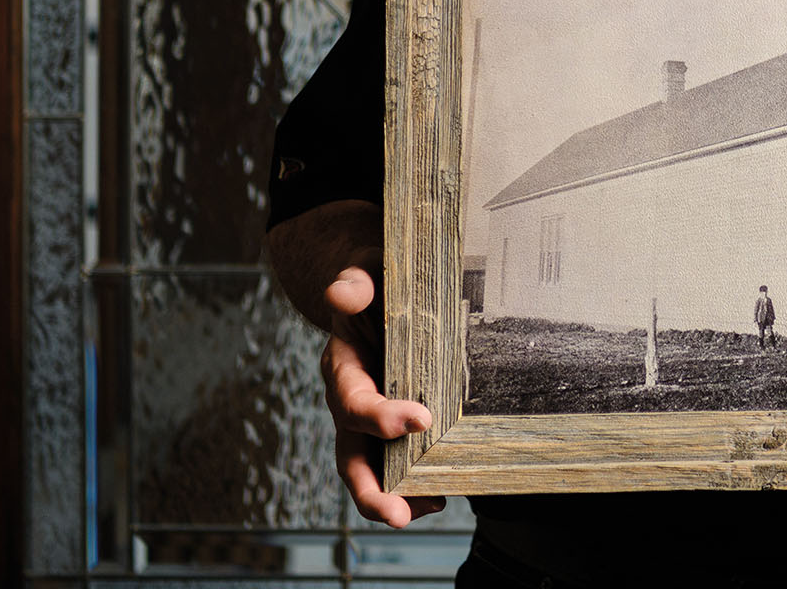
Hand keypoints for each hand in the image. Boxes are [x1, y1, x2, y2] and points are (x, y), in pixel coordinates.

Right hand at [318, 258, 441, 527]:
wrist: (384, 291)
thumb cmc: (378, 283)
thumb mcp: (367, 273)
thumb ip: (356, 282)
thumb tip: (342, 291)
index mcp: (343, 370)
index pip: (354, 402)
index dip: (381, 416)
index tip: (422, 419)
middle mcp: (352, 404)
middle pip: (350, 458)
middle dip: (371, 491)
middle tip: (399, 514)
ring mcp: (373, 423)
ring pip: (372, 472)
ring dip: (395, 498)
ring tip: (430, 509)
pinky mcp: (397, 429)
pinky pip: (398, 466)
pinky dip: (416, 485)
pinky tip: (444, 493)